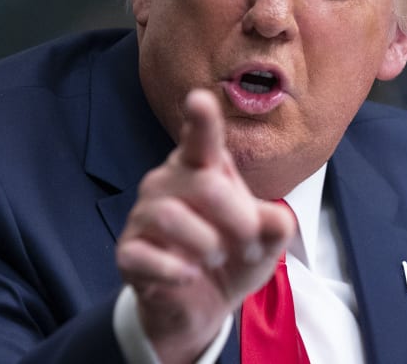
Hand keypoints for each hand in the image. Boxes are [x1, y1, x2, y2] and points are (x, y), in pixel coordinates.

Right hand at [116, 89, 295, 362]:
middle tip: (250, 245)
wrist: (199, 307)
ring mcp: (143, 215)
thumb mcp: (263, 245)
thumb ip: (274, 227)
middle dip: (237, 219)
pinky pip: (145, 256)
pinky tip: (189, 277)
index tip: (199, 99)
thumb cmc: (231, 258)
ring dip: (207, 244)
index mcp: (202, 168)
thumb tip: (279, 220)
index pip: (201, 139)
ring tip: (216, 258)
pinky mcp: (128, 252)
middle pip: (204, 185)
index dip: (200, 120)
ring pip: (171, 217)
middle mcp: (168, 182)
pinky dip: (175, 271)